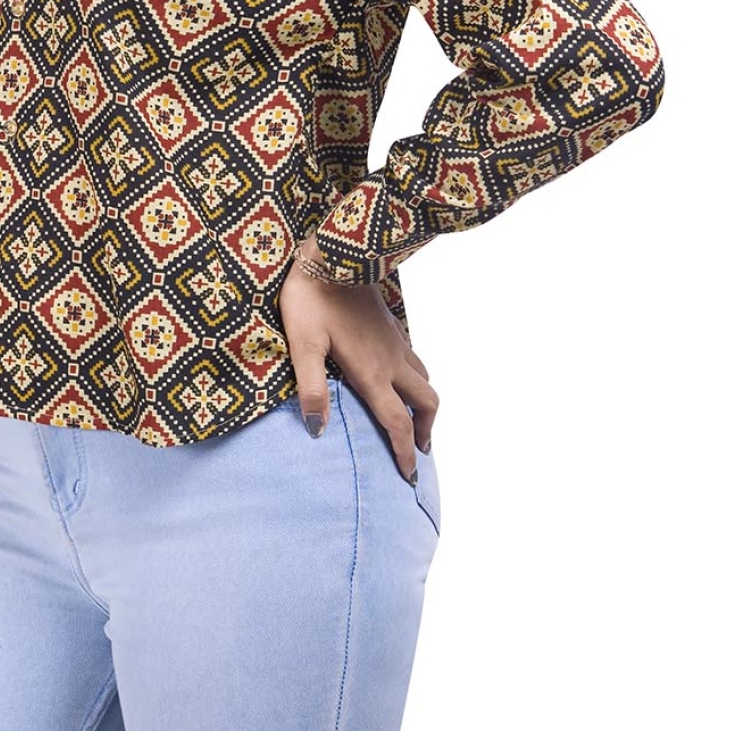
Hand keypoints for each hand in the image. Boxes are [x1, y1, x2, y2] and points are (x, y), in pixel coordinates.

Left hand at [278, 234, 438, 481]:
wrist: (334, 253)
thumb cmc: (312, 299)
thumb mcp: (303, 345)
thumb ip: (311, 388)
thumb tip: (316, 430)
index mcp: (371, 372)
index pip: (396, 422)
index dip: (403, 452)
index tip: (409, 476)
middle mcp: (391, 360)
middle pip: (426, 402)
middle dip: (426, 430)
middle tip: (417, 449)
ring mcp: (394, 340)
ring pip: (424, 378)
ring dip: (424, 403)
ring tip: (414, 418)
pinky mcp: (389, 324)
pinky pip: (413, 357)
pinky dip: (415, 377)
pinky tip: (399, 375)